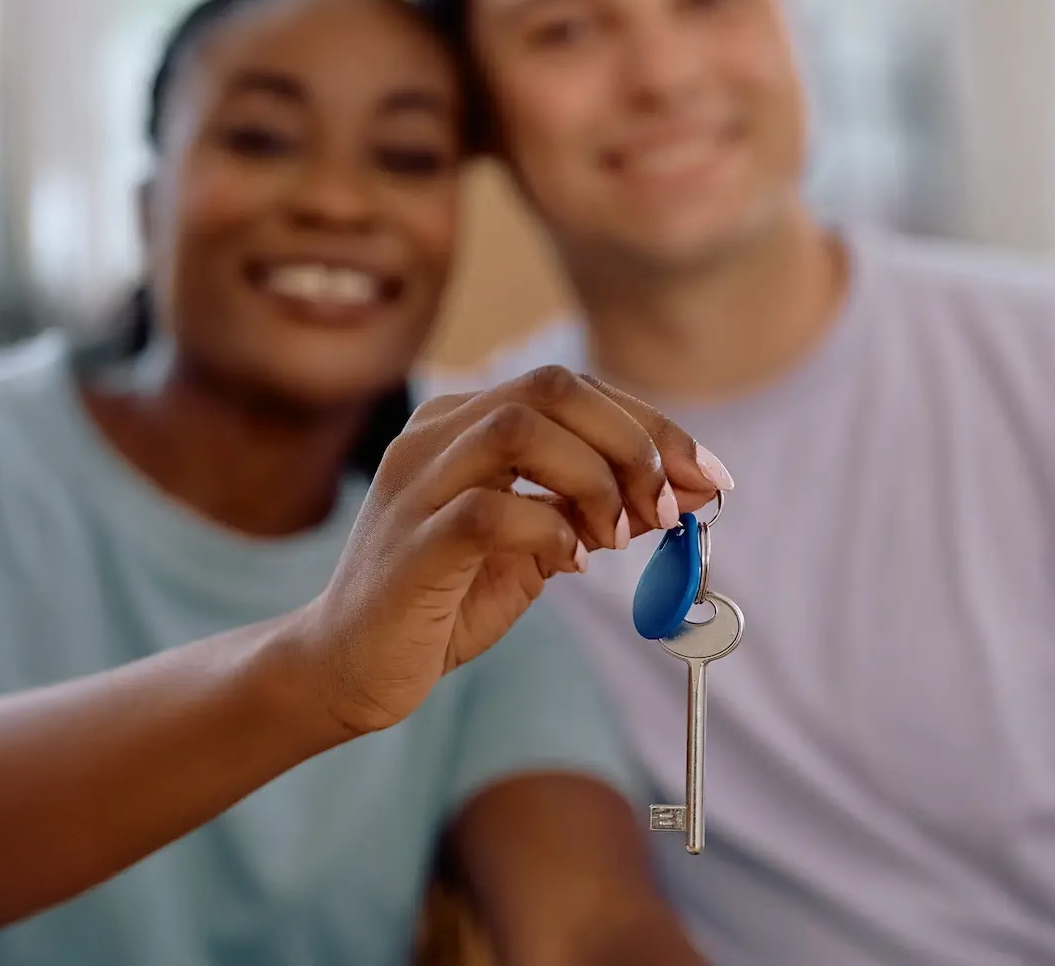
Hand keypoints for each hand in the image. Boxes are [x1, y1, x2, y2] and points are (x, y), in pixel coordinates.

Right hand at [302, 365, 732, 737]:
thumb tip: (684, 492)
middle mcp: (434, 436)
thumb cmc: (442, 601)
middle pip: (550, 387)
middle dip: (633, 440)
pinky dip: (550, 529)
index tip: (707, 475)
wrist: (347, 667)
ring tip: (617, 537)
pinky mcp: (411, 543)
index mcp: (461, 424)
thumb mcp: (537, 548)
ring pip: (520, 429)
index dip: (651, 423)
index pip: (571, 388)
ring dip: (595, 479)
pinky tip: (567, 563)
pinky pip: (491, 509)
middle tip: (669, 506)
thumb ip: (596, 511)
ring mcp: (415, 484)